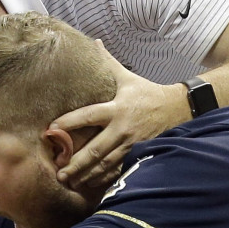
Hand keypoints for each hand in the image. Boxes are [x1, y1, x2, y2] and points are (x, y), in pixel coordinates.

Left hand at [51, 40, 190, 188]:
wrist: (177, 108)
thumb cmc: (147, 92)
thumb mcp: (127, 77)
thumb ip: (108, 62)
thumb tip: (94, 42)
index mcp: (116, 108)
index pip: (88, 116)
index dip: (68, 122)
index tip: (50, 129)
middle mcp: (122, 129)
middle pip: (95, 149)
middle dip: (75, 162)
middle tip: (58, 172)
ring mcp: (131, 145)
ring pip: (105, 164)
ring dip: (87, 175)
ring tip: (70, 183)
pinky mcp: (138, 155)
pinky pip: (119, 170)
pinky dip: (104, 179)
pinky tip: (90, 185)